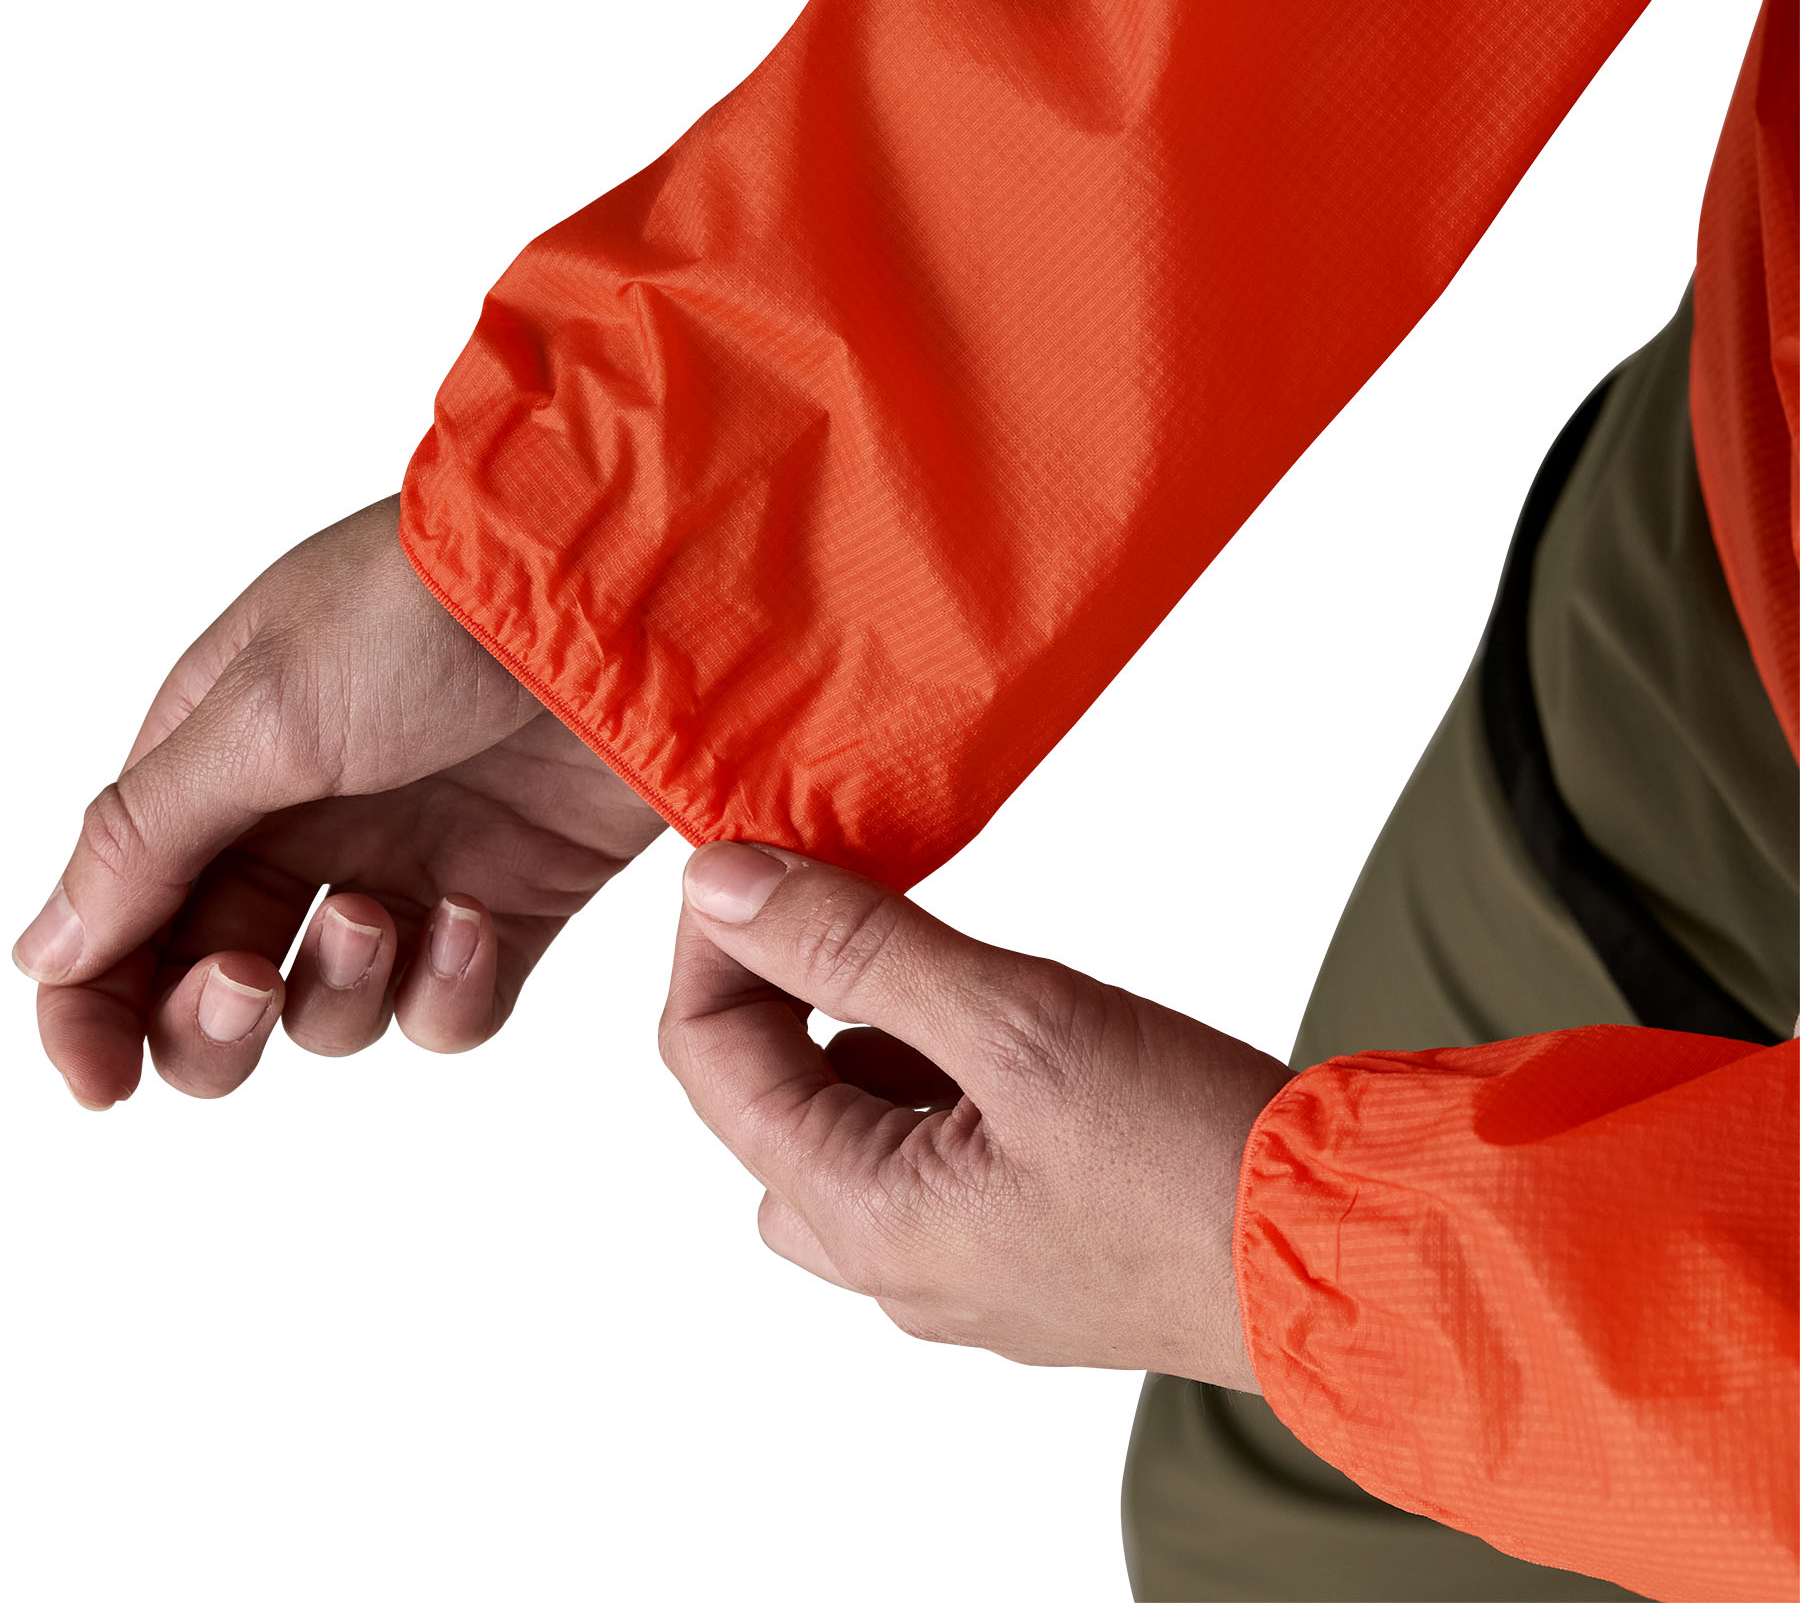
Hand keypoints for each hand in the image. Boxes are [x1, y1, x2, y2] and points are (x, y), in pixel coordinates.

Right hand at [14, 497, 666, 1106]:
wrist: (614, 592)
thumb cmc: (424, 613)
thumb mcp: (263, 712)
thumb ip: (148, 840)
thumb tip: (47, 955)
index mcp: (219, 765)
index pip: (122, 916)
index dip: (93, 1009)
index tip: (100, 1083)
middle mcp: (309, 823)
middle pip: (218, 984)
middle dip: (213, 1021)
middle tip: (245, 984)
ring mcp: (416, 863)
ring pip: (334, 1009)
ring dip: (338, 990)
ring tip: (377, 913)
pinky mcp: (515, 898)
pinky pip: (451, 1007)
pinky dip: (446, 990)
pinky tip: (467, 918)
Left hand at [660, 844, 1294, 1387]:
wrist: (1350, 1260)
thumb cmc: (1193, 1158)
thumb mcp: (1015, 1022)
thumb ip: (856, 947)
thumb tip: (719, 883)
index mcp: (861, 1217)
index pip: (706, 1062)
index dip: (715, 942)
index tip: (755, 852)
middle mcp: (888, 1266)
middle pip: (763, 1102)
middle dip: (781, 990)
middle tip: (844, 895)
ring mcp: (956, 1268)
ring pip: (843, 1127)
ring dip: (858, 1030)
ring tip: (936, 957)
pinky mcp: (1019, 1250)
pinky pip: (922, 1152)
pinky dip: (929, 1073)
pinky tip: (998, 1031)